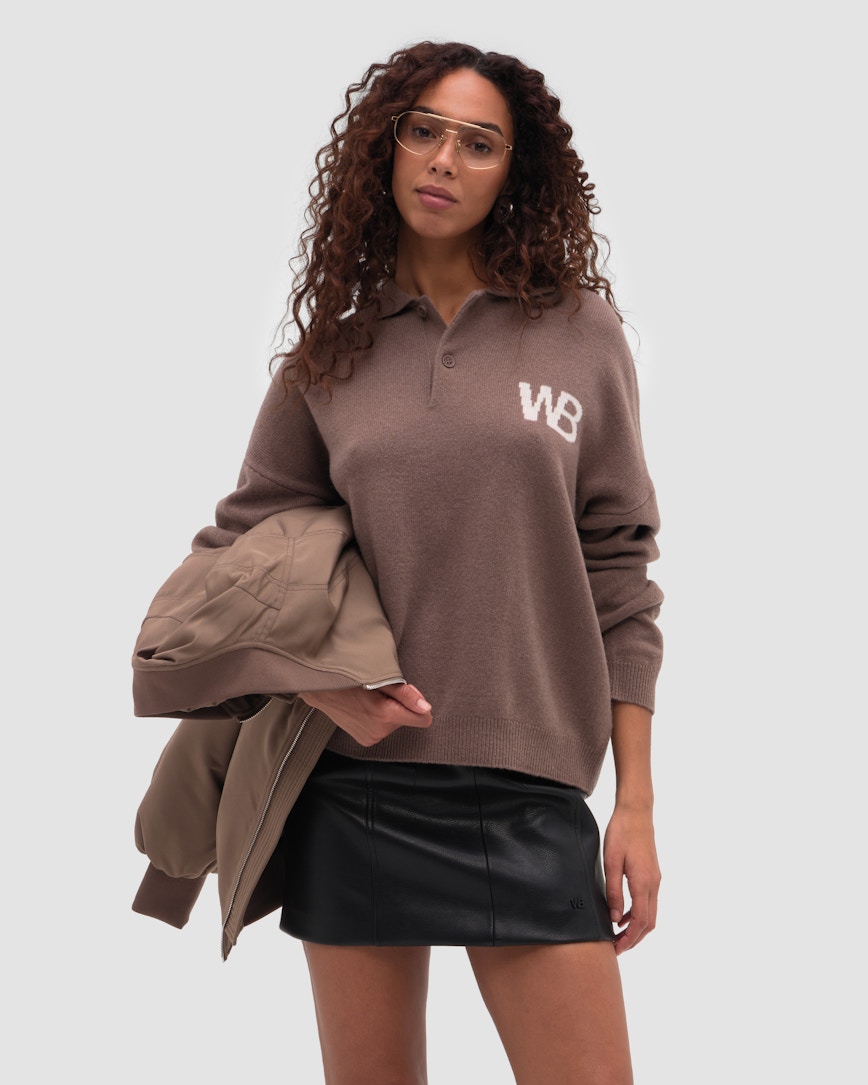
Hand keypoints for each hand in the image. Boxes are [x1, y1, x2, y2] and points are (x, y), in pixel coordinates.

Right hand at [297, 683, 432, 746]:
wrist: (322, 689)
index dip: (419, 706)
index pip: (423, 720)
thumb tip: (426, 708)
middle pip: (408, 720)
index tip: (405, 696)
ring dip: (388, 713)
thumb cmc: (351, 678)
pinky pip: (383, 729)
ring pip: (395, 724)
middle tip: (380, 693)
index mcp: (386, 715)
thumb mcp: (381, 679)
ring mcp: (372, 738)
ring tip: (369, 700)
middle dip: (399, 706)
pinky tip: (365, 710)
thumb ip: (407, 695)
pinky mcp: (366, 741)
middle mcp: (380, 731)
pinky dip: (378, 720)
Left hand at [603, 804, 660, 953]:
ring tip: (619, 936)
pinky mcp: (652, 874)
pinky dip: (638, 914)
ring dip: (637, 928)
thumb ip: (614, 891)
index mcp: (643, 882)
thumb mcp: (611, 862)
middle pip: (649, 922)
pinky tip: (623, 915)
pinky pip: (649, 902)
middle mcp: (654, 884)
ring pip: (651, 914)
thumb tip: (615, 918)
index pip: (640, 921)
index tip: (616, 948)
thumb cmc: (621, 833)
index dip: (629, 939)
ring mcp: (655, 879)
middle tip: (617, 948)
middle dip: (634, 939)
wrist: (636, 813)